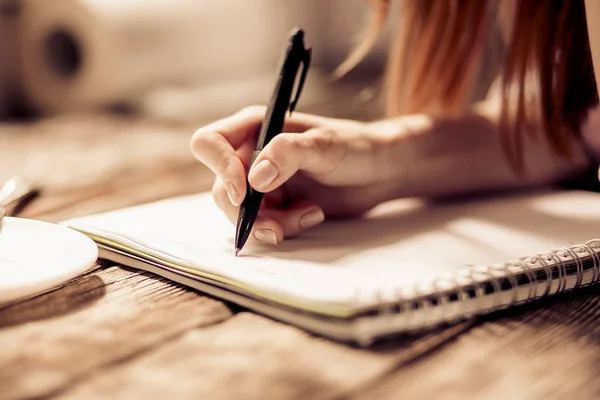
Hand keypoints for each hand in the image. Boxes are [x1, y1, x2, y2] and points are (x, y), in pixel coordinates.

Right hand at [190, 106, 401, 244]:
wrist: (380, 172)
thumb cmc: (356, 147)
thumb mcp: (325, 146)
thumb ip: (288, 154)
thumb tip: (254, 178)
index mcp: (256, 127)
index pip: (210, 143)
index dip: (219, 169)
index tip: (245, 193)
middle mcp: (252, 154)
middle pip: (222, 189)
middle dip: (249, 213)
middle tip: (278, 226)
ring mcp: (262, 182)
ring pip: (241, 213)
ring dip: (272, 223)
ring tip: (309, 215)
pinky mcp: (276, 205)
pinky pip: (263, 224)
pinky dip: (285, 227)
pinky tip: (312, 215)